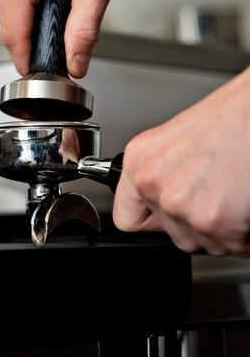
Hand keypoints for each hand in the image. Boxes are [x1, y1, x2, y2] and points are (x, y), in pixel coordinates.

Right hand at [0, 0, 124, 77]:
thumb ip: (85, 28)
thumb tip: (75, 63)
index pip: (14, 38)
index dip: (31, 62)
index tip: (48, 78)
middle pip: (12, 28)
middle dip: (39, 39)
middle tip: (71, 34)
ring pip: (12, 15)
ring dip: (37, 20)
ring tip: (67, 2)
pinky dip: (33, 6)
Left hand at [112, 67, 249, 256]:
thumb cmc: (228, 118)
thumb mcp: (177, 140)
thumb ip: (163, 174)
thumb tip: (162, 202)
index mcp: (140, 161)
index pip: (128, 219)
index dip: (152, 221)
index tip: (164, 218)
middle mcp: (155, 185)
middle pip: (174, 234)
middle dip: (198, 221)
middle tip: (217, 190)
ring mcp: (183, 207)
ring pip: (206, 242)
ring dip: (224, 227)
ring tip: (231, 189)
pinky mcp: (216, 223)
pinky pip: (235, 245)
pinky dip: (246, 233)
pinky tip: (244, 201)